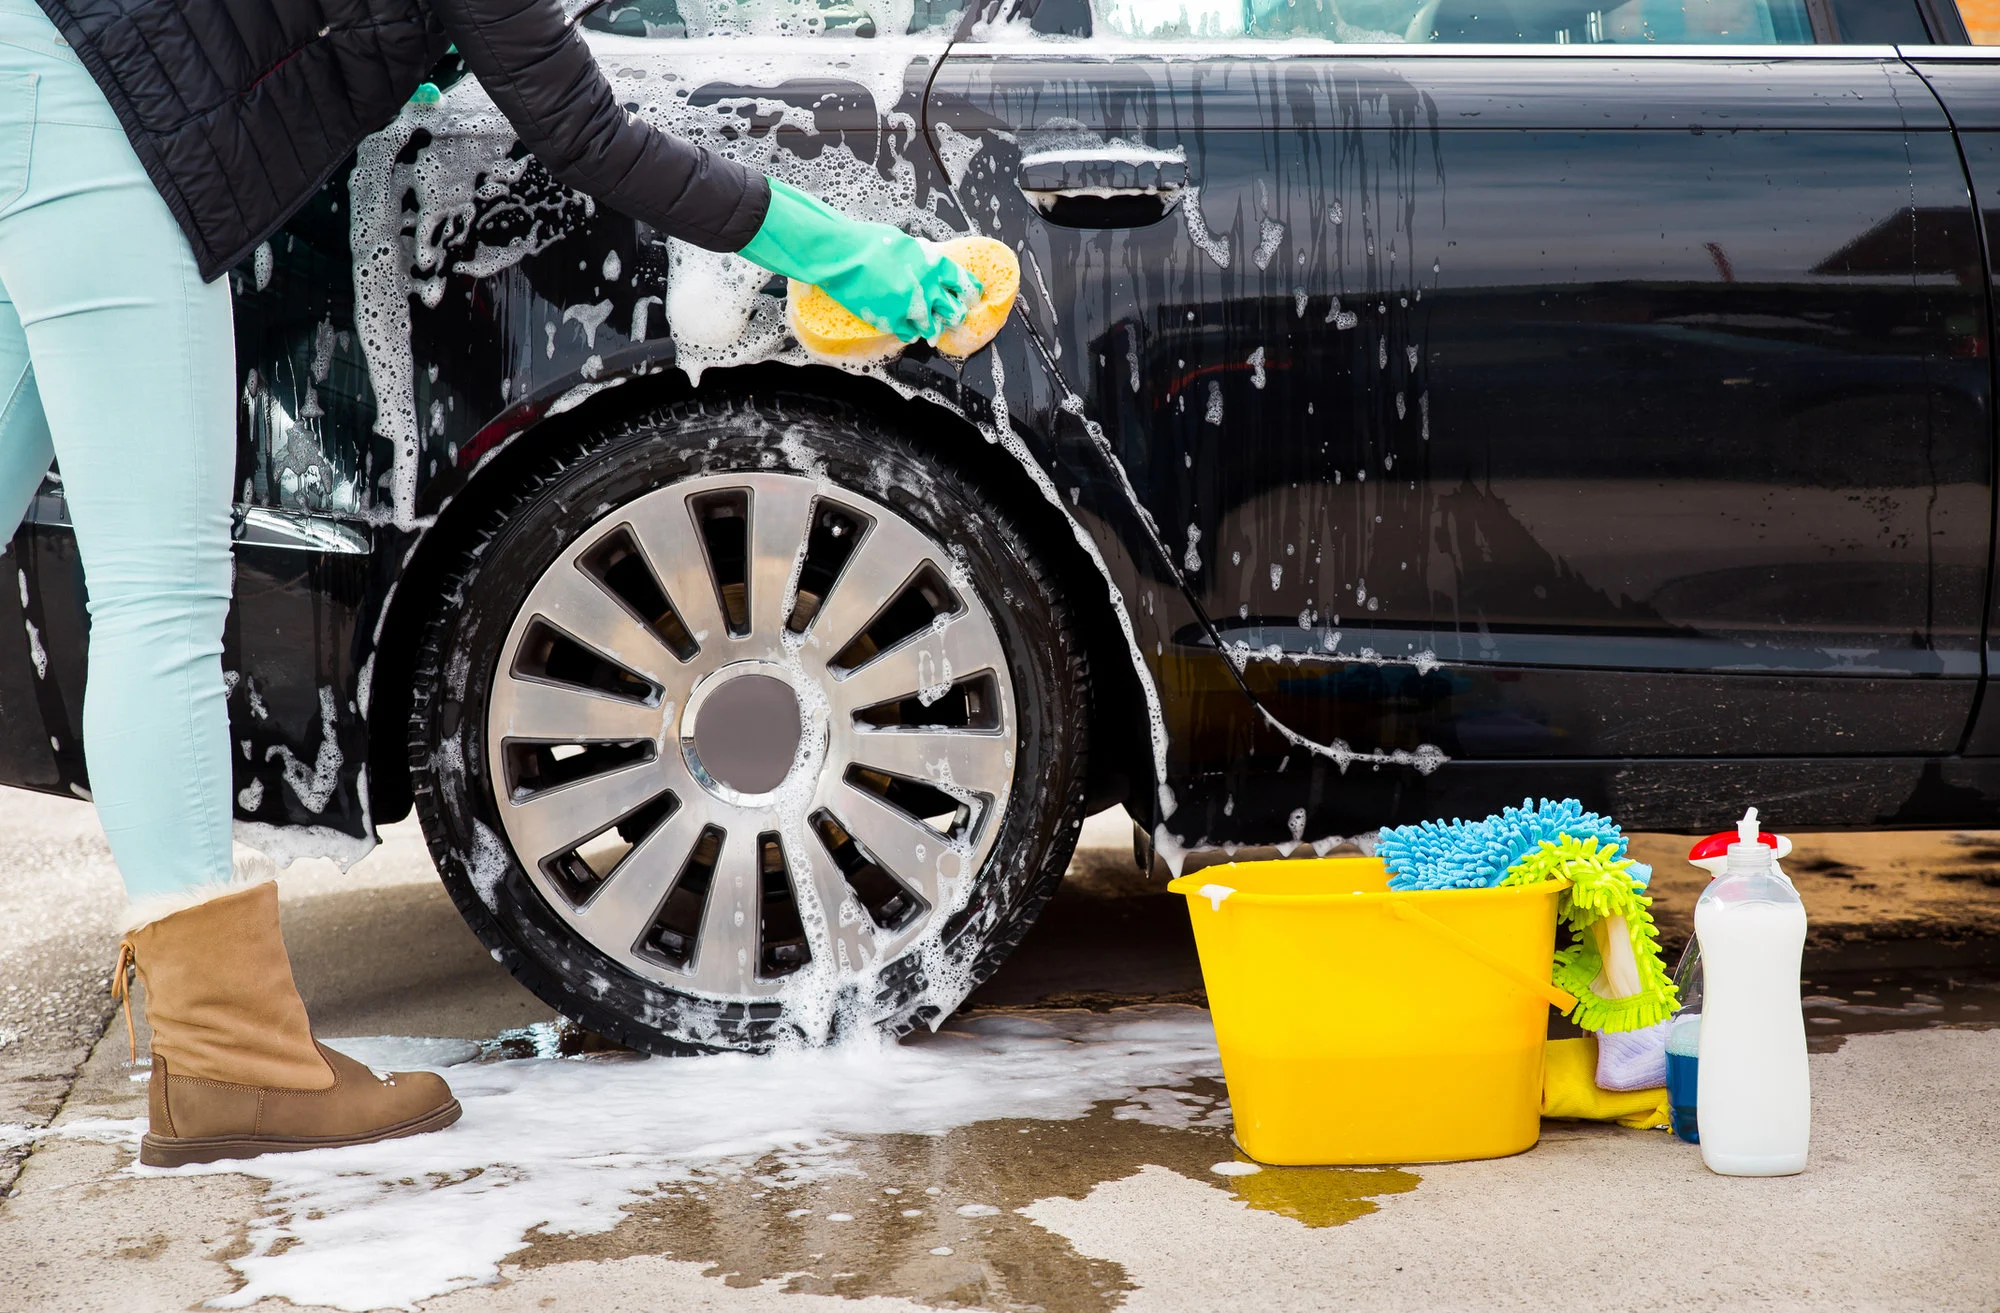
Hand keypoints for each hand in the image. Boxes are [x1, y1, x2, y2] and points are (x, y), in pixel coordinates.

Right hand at [739, 180, 982, 341]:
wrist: (841, 254)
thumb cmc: (868, 243)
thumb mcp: (904, 244)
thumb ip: (922, 259)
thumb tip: (930, 269)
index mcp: (932, 263)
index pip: (963, 282)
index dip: (969, 292)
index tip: (971, 298)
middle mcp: (926, 286)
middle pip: (953, 310)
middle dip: (953, 315)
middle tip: (951, 318)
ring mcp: (909, 306)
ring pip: (932, 328)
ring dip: (930, 328)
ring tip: (928, 329)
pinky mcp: (890, 319)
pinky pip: (908, 334)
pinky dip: (909, 332)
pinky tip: (905, 328)